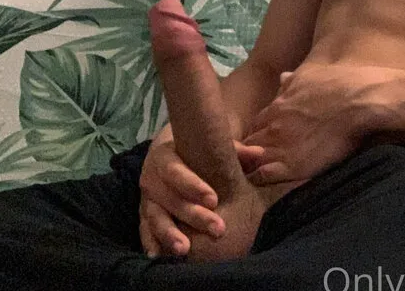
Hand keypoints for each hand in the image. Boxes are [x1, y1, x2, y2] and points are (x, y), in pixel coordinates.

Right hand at [138, 136, 264, 256]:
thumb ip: (235, 151)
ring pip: (156, 218)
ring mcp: (146, 200)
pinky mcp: (144, 217)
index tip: (214, 199)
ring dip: (170, 234)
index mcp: (165, 157)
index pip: (177, 171)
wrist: (166, 155)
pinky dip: (152, 244)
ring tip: (185, 249)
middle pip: (171, 199)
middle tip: (218, 229)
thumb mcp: (210, 148)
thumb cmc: (194, 152)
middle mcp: (151, 179)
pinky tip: (160, 257)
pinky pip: (145, 232)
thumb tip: (259, 153)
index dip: (193, 186)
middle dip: (193, 215)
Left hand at [241, 63, 399, 184]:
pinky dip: (258, 179)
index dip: (260, 134)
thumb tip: (282, 77)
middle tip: (257, 161)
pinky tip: (262, 182)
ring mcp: (280, 146)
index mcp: (277, 106)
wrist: (359, 101)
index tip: (265, 141)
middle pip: (249, 142)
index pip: (257, 124)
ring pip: (250, 160)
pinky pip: (262, 176)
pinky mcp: (292, 166)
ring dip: (251, 166)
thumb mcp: (309, 75)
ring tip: (256, 174)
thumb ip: (292, 81)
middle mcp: (273, 126)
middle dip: (249, 151)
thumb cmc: (339, 85)